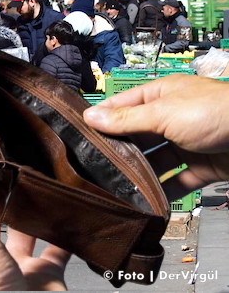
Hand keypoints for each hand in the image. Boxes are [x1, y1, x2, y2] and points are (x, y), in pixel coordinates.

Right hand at [83, 74, 228, 201]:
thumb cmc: (218, 112)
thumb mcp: (164, 113)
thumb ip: (127, 119)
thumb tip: (91, 117)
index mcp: (161, 95)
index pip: (122, 105)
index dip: (102, 118)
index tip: (79, 134)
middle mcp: (172, 117)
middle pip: (136, 135)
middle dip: (119, 150)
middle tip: (95, 165)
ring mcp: (187, 143)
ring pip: (154, 160)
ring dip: (139, 172)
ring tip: (118, 185)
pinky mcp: (202, 168)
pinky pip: (177, 180)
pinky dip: (163, 190)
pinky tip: (147, 199)